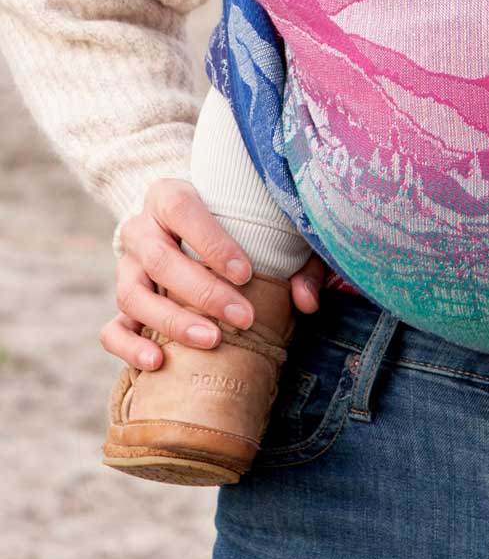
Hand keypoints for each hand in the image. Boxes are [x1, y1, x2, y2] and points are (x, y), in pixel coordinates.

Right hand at [99, 177, 326, 370]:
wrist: (181, 226)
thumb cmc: (235, 224)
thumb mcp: (264, 225)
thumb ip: (293, 259)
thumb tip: (307, 301)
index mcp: (170, 196)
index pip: (184, 212)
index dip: (213, 243)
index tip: (246, 273)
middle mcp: (141, 229)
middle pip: (160, 259)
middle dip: (203, 292)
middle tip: (243, 318)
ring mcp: (125, 269)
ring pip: (132, 295)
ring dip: (172, 321)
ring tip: (212, 341)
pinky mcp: (120, 305)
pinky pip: (111, 329)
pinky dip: (130, 347)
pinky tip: (158, 362)